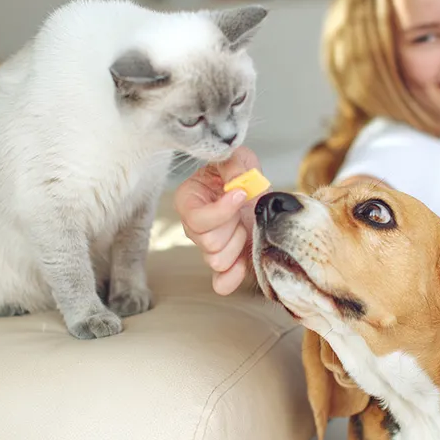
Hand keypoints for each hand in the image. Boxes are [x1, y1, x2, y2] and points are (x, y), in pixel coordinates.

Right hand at [174, 146, 266, 294]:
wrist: (251, 184)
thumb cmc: (236, 169)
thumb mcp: (235, 156)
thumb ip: (233, 166)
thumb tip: (237, 185)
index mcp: (188, 200)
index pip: (196, 219)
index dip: (221, 211)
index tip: (240, 194)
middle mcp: (193, 227)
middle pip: (208, 243)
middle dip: (233, 227)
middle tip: (242, 209)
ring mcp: (207, 246)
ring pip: (216, 260)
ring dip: (238, 243)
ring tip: (244, 225)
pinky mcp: (224, 260)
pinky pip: (221, 283)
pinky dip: (233, 277)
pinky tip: (243, 263)